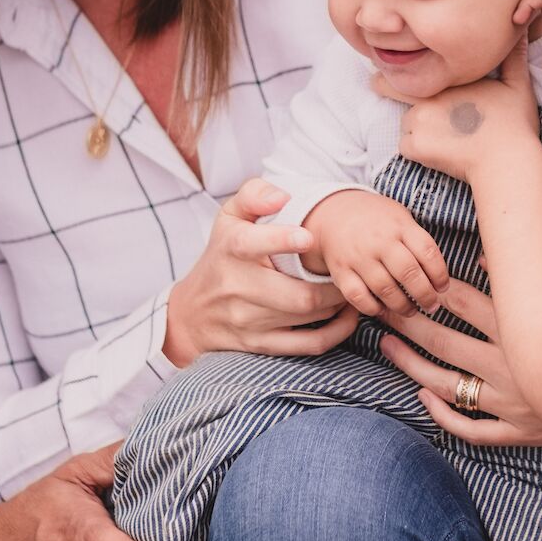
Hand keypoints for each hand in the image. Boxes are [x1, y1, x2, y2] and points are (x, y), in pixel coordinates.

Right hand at [164, 177, 358, 365]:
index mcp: (231, 250)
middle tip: (350, 270)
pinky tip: (346, 316)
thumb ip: (253, 194)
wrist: (191, 314)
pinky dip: (336, 332)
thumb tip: (282, 196)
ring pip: (307, 316)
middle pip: (296, 294)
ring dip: (339, 304)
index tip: (308, 237)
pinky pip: (307, 345)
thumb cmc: (222, 256)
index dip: (281, 241)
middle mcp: (237, 287)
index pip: (251, 244)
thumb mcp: (228, 218)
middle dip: (333, 284)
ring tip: (350, 288)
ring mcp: (248, 320)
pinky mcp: (260, 345)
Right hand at [305, 191, 449, 315]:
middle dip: (425, 295)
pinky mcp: (340, 271)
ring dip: (402, 306)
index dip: (439, 274)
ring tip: (410, 310)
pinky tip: (383, 309)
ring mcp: (358, 256)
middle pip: (408, 273)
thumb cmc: (377, 219)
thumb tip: (438, 275)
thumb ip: (418, 241)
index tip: (442, 287)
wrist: (334, 212)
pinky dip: (373, 308)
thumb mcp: (400, 217)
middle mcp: (379, 241)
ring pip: (385, 289)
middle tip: (432, 305)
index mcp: (399, 225)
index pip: (427, 252)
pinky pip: (358, 297)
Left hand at [377, 279, 541, 445]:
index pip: (463, 304)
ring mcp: (511, 402)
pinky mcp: (518, 430)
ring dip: (412, 366)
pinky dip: (445, 416)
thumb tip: (489, 251)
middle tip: (382, 308)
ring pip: (448, 385)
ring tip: (388, 346)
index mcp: (521, 330)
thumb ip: (528, 276)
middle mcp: (510, 366)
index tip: (407, 278)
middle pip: (444, 342)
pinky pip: (472, 429)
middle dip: (409, 323)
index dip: (431, 290)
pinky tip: (421, 398)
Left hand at [385, 40, 540, 181]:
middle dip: (386, 89)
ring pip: (405, 122)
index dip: (398, 67)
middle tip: (381, 88)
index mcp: (448, 79)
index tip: (391, 69)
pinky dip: (417, 150)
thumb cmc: (514, 125)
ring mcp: (419, 122)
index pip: (408, 66)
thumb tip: (521, 29)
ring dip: (416, 126)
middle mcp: (428, 95)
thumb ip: (513, 57)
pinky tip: (439, 150)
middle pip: (391, 90)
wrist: (506, 162)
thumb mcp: (517, 85)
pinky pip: (405, 146)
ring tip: (442, 134)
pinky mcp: (416, 147)